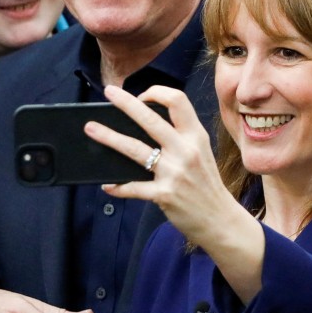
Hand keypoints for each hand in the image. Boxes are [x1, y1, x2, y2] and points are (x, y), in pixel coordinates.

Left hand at [89, 85, 242, 246]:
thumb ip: (180, 138)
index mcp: (195, 136)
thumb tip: (146, 123)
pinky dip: (117, 186)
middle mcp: (185, 151)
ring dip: (109, 137)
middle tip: (109, 92)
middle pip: (150, 119)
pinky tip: (107, 185)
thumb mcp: (202, 153)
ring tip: (91, 129)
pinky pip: (133, 187)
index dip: (157, 93)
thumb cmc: (207, 185)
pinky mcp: (164, 194)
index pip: (177, 100)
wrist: (220, 220)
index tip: (141, 97)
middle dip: (126, 103)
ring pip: (135, 149)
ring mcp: (174, 173)